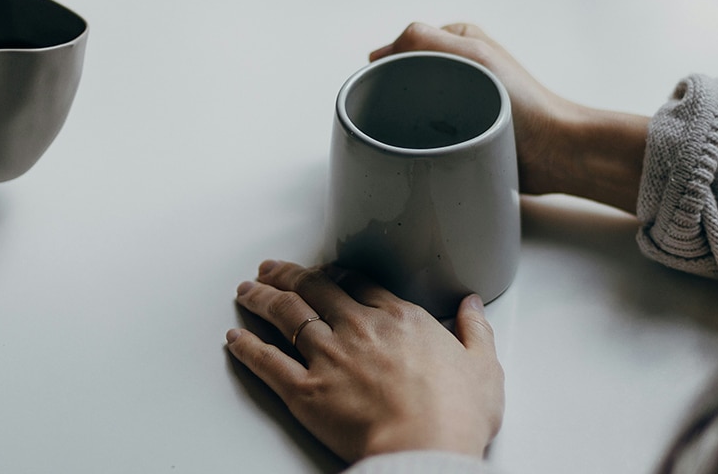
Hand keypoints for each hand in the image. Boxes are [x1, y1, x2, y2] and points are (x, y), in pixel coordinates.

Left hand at [226, 260, 503, 462]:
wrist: (425, 449)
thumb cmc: (456, 415)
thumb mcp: (483, 367)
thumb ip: (475, 331)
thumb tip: (472, 305)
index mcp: (399, 319)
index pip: (357, 283)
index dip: (334, 273)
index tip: (323, 271)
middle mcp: (358, 328)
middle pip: (314, 289)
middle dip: (288, 274)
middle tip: (271, 268)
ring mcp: (328, 357)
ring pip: (286, 315)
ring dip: (261, 299)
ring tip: (246, 290)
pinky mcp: (305, 391)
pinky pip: (267, 362)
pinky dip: (247, 347)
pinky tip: (234, 338)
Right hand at [370, 22, 648, 213]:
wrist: (555, 152)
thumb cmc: (524, 103)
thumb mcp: (473, 55)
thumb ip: (425, 40)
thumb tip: (379, 54)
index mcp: (459, 41)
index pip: (404, 46)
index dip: (387, 66)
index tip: (380, 89)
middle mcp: (458, 68)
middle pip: (405, 78)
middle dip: (394, 96)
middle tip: (390, 117)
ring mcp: (459, 101)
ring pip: (413, 107)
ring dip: (405, 122)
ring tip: (407, 135)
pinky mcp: (462, 132)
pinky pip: (427, 133)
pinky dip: (419, 140)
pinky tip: (418, 150)